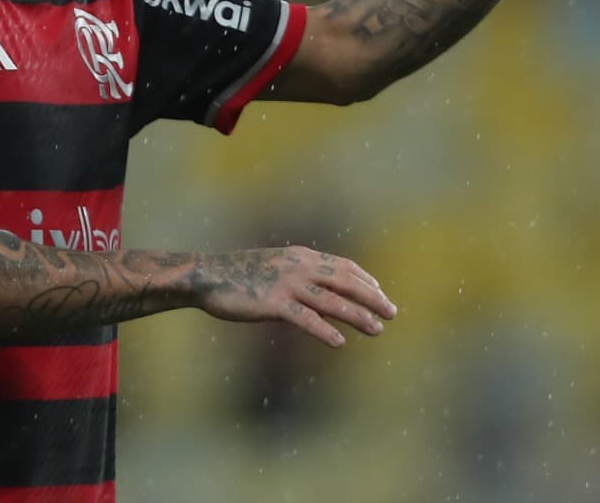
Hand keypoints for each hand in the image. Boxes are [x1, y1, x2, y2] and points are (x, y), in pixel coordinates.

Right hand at [189, 246, 396, 346]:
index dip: (366, 281)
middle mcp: (299, 267)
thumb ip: (298, 274)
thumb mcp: (275, 266)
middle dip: (372, 298)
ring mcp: (287, 285)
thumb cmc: (240, 274)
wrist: (207, 276)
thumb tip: (321, 289)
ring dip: (358, 316)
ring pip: (332, 301)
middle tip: (393, 313)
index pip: (343, 266)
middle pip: (346, 282)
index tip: (381, 293)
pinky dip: (324, 330)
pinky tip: (340, 342)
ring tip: (378, 329)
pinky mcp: (273, 304)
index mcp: (302, 256)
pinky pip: (305, 319)